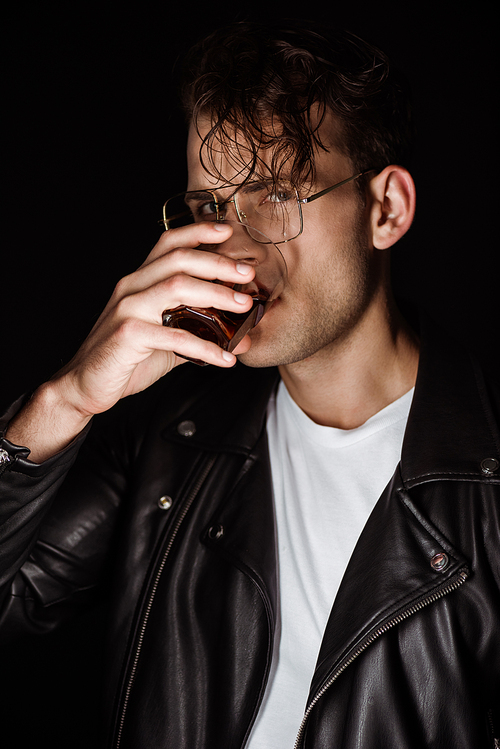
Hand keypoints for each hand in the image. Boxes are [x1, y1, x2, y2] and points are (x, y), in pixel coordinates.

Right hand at [56, 221, 255, 416]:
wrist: (85, 385)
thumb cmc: (126, 359)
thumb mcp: (165, 340)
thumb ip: (197, 332)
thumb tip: (241, 338)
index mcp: (139, 281)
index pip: (168, 244)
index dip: (198, 232)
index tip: (227, 231)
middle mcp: (131, 288)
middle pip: (179, 260)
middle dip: (218, 263)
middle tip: (247, 273)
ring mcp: (128, 309)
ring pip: (177, 286)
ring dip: (216, 294)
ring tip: (244, 306)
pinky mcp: (127, 335)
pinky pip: (174, 336)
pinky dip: (205, 347)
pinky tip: (226, 358)